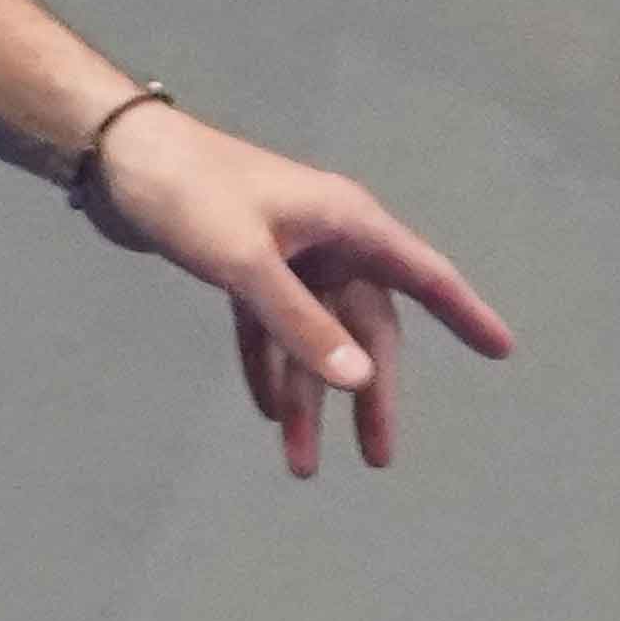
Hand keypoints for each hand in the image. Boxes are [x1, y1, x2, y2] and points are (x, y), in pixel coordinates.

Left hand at [81, 98, 516, 476]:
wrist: (117, 157)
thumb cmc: (187, 194)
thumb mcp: (246, 264)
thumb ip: (300, 325)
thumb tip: (357, 380)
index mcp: (347, 222)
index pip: (423, 275)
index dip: (465, 314)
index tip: (502, 349)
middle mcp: (327, 237)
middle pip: (365, 326)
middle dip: (367, 395)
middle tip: (376, 459)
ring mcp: (288, 251)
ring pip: (314, 335)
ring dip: (308, 396)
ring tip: (301, 463)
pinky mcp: (247, 263)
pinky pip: (272, 327)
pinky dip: (270, 366)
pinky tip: (266, 411)